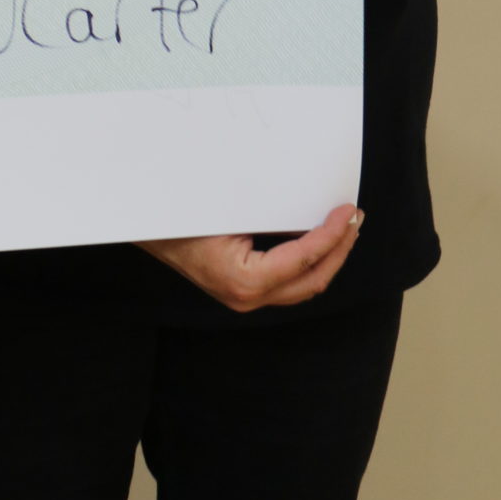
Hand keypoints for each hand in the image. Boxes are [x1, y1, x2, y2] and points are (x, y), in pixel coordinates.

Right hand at [138, 203, 360, 311]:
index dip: (331, 235)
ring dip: (328, 257)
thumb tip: (311, 200)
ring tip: (344, 228)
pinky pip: (288, 281)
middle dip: (340, 249)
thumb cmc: (181, 215)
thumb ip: (268, 212)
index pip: (303, 259)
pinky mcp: (244, 291)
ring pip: (303, 285)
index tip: (347, 212)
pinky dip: (309, 262)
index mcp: (243, 281)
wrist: (146, 227)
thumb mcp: (227, 209)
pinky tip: (318, 240)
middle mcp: (248, 298)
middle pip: (312, 281)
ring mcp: (246, 299)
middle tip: (355, 219)